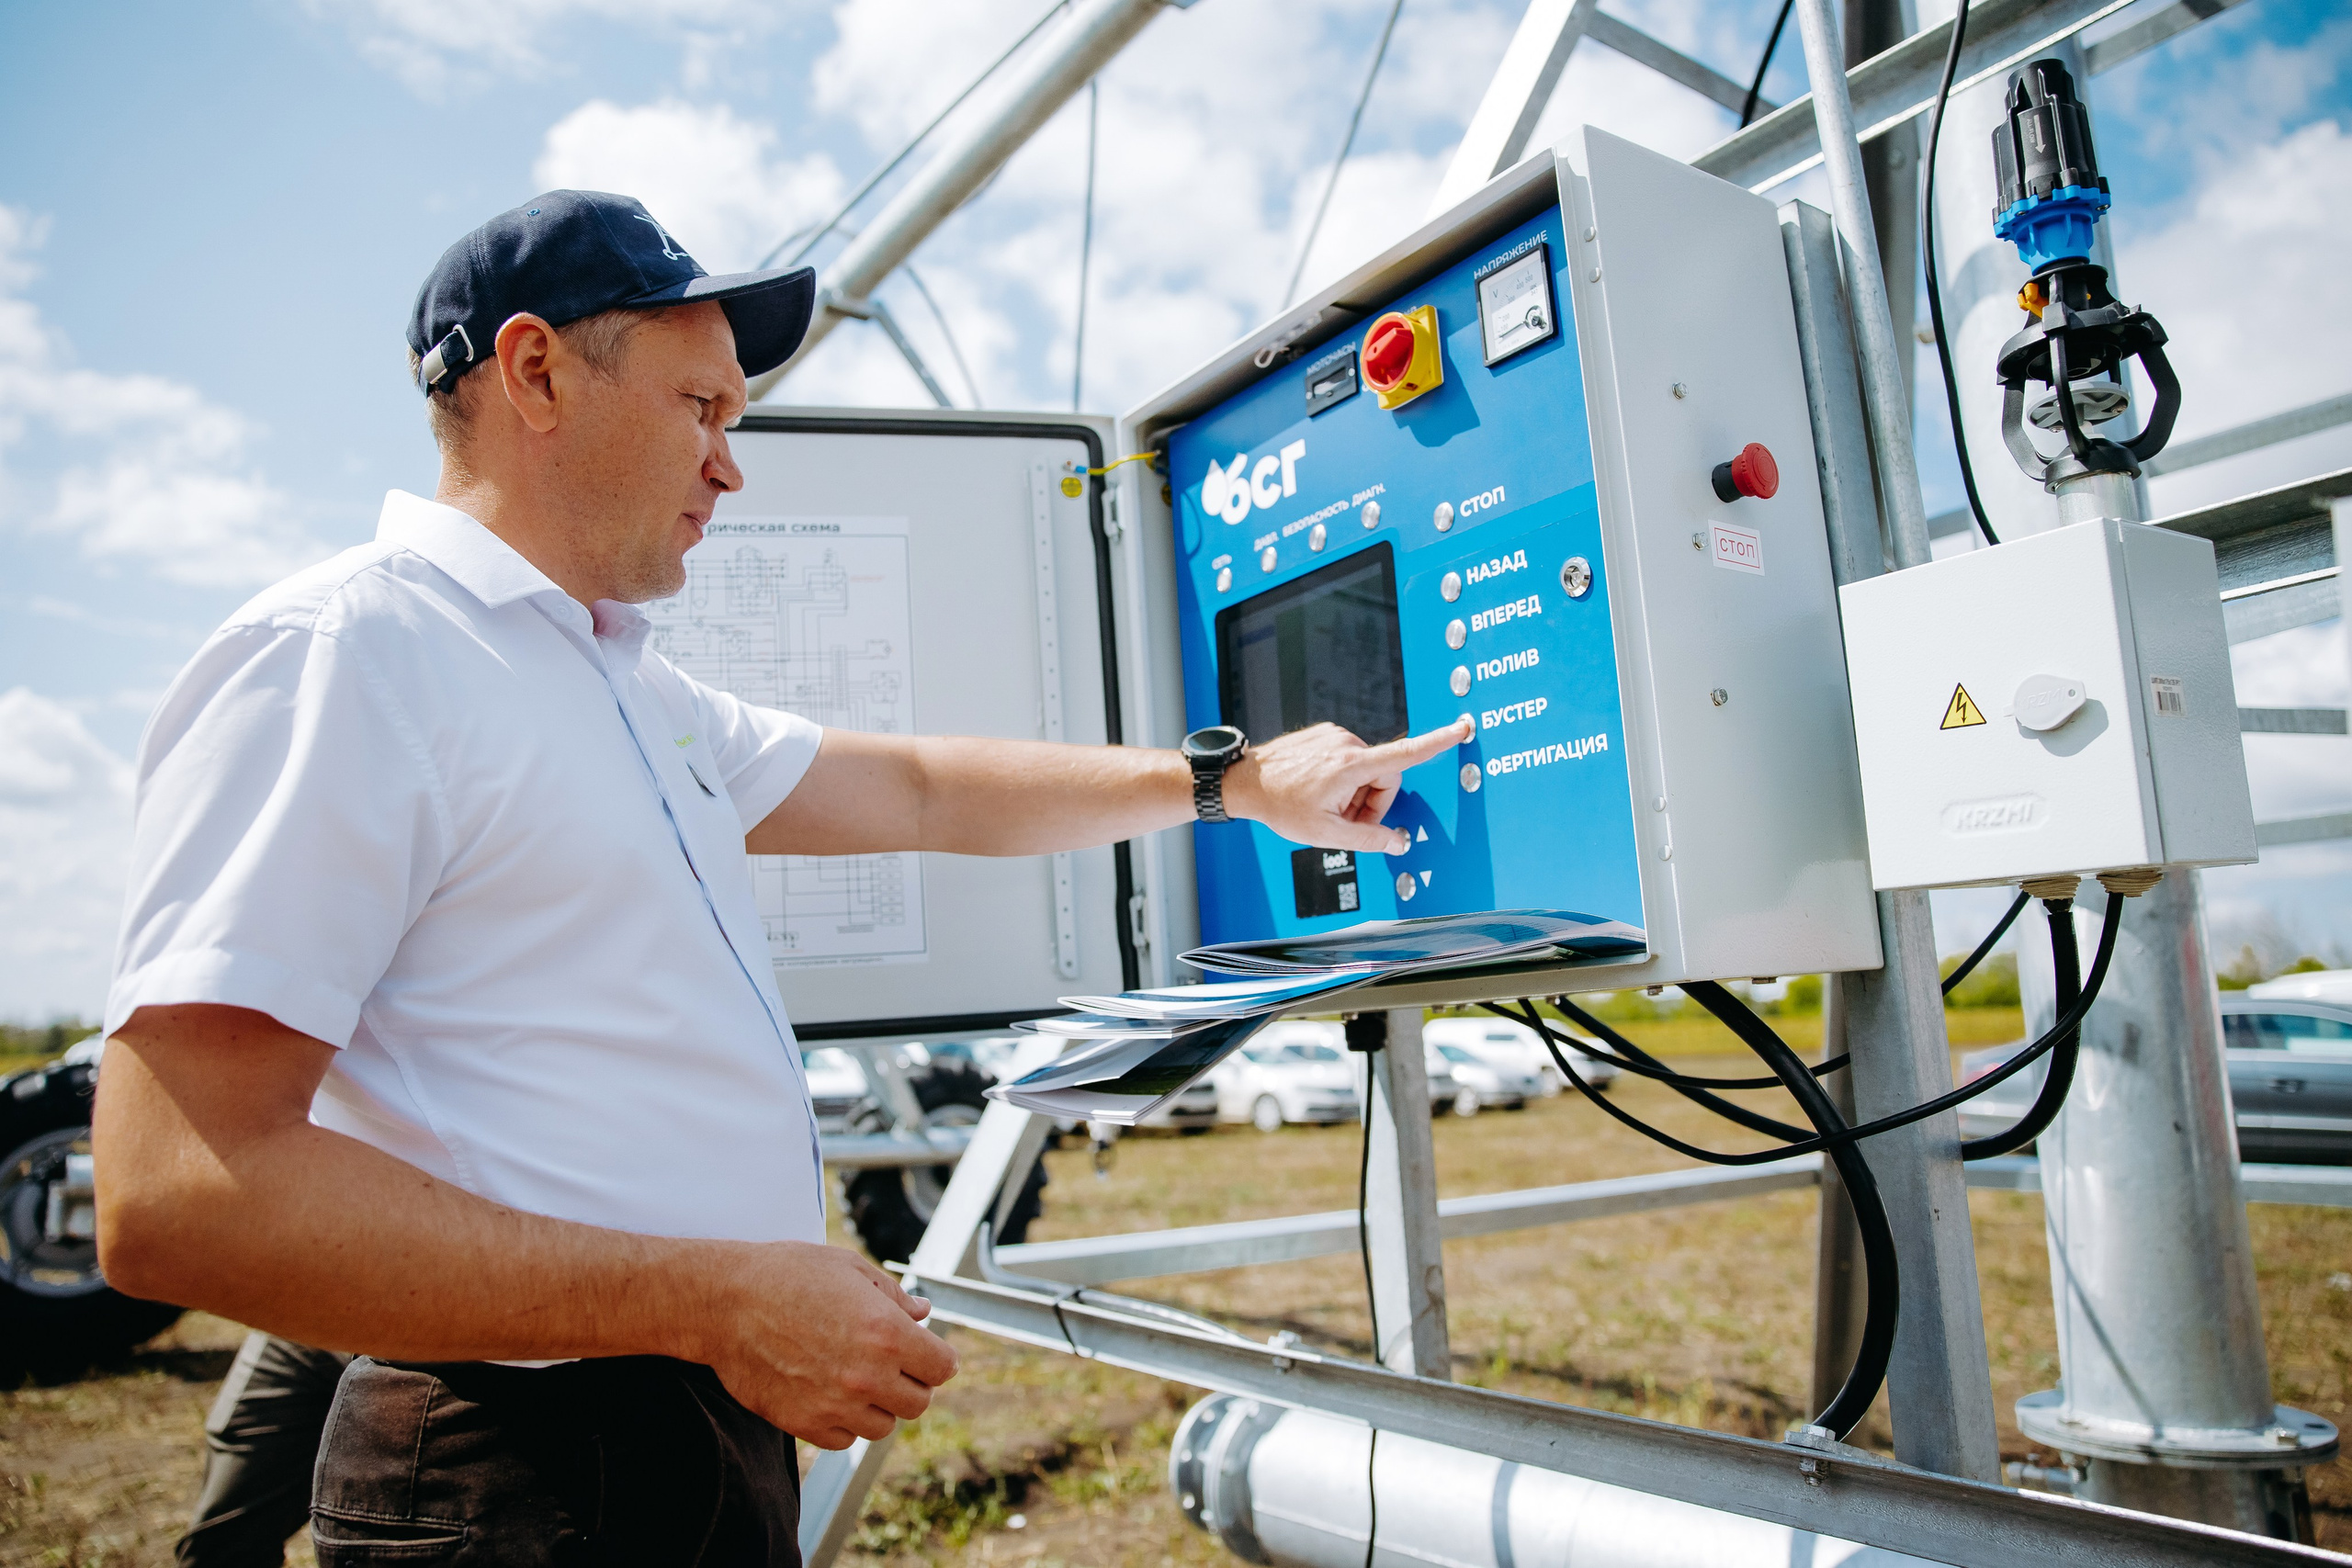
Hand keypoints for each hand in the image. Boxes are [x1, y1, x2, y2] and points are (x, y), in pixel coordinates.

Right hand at [694, 1241, 957, 1447]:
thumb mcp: (849, 1269)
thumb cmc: (787, 1275)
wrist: (724, 1302)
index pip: (941, 1368)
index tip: (926, 1353)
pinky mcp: (804, 1424)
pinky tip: (831, 1394)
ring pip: (882, 1426)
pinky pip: (845, 1440)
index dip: (937, 1358)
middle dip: (911, 1382)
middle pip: (918, 1402)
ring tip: (857, 1377)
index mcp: (886, 1333)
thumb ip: (893, 1296)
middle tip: (891, 1364)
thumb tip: (923, 1311)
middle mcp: (866, 1376)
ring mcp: (835, 1405)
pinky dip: (845, 1422)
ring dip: (878, 1405)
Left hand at [1224, 718, 1472, 854]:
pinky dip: (1343, 779)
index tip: (1461, 729)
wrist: (1244, 781)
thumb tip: (1399, 843)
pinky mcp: (1325, 734)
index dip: (1438, 743)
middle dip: (1372, 803)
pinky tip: (1319, 791)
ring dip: (1356, 793)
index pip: (1405, 754)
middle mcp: (1347, 743)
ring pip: (1367, 770)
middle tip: (1345, 821)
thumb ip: (1368, 840)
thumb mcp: (1325, 835)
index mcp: (1351, 765)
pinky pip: (1350, 759)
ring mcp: (1334, 736)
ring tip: (1327, 806)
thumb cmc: (1279, 804)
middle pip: (1385, 776)